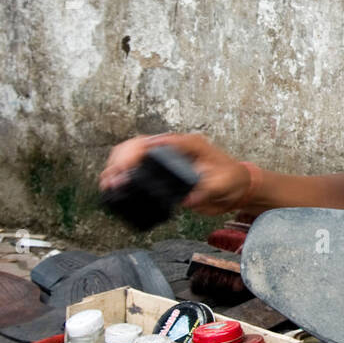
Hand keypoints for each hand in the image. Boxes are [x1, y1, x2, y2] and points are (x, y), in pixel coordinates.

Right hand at [99, 133, 254, 215]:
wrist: (237, 186)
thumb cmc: (231, 178)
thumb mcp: (222, 183)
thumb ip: (206, 190)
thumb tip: (187, 200)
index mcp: (186, 144)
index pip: (154, 142)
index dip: (135, 154)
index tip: (124, 169)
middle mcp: (173, 148)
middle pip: (137, 145)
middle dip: (120, 160)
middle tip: (111, 180)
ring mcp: (166, 158)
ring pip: (133, 154)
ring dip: (117, 166)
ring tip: (107, 183)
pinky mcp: (163, 171)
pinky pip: (138, 168)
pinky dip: (124, 175)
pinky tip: (114, 185)